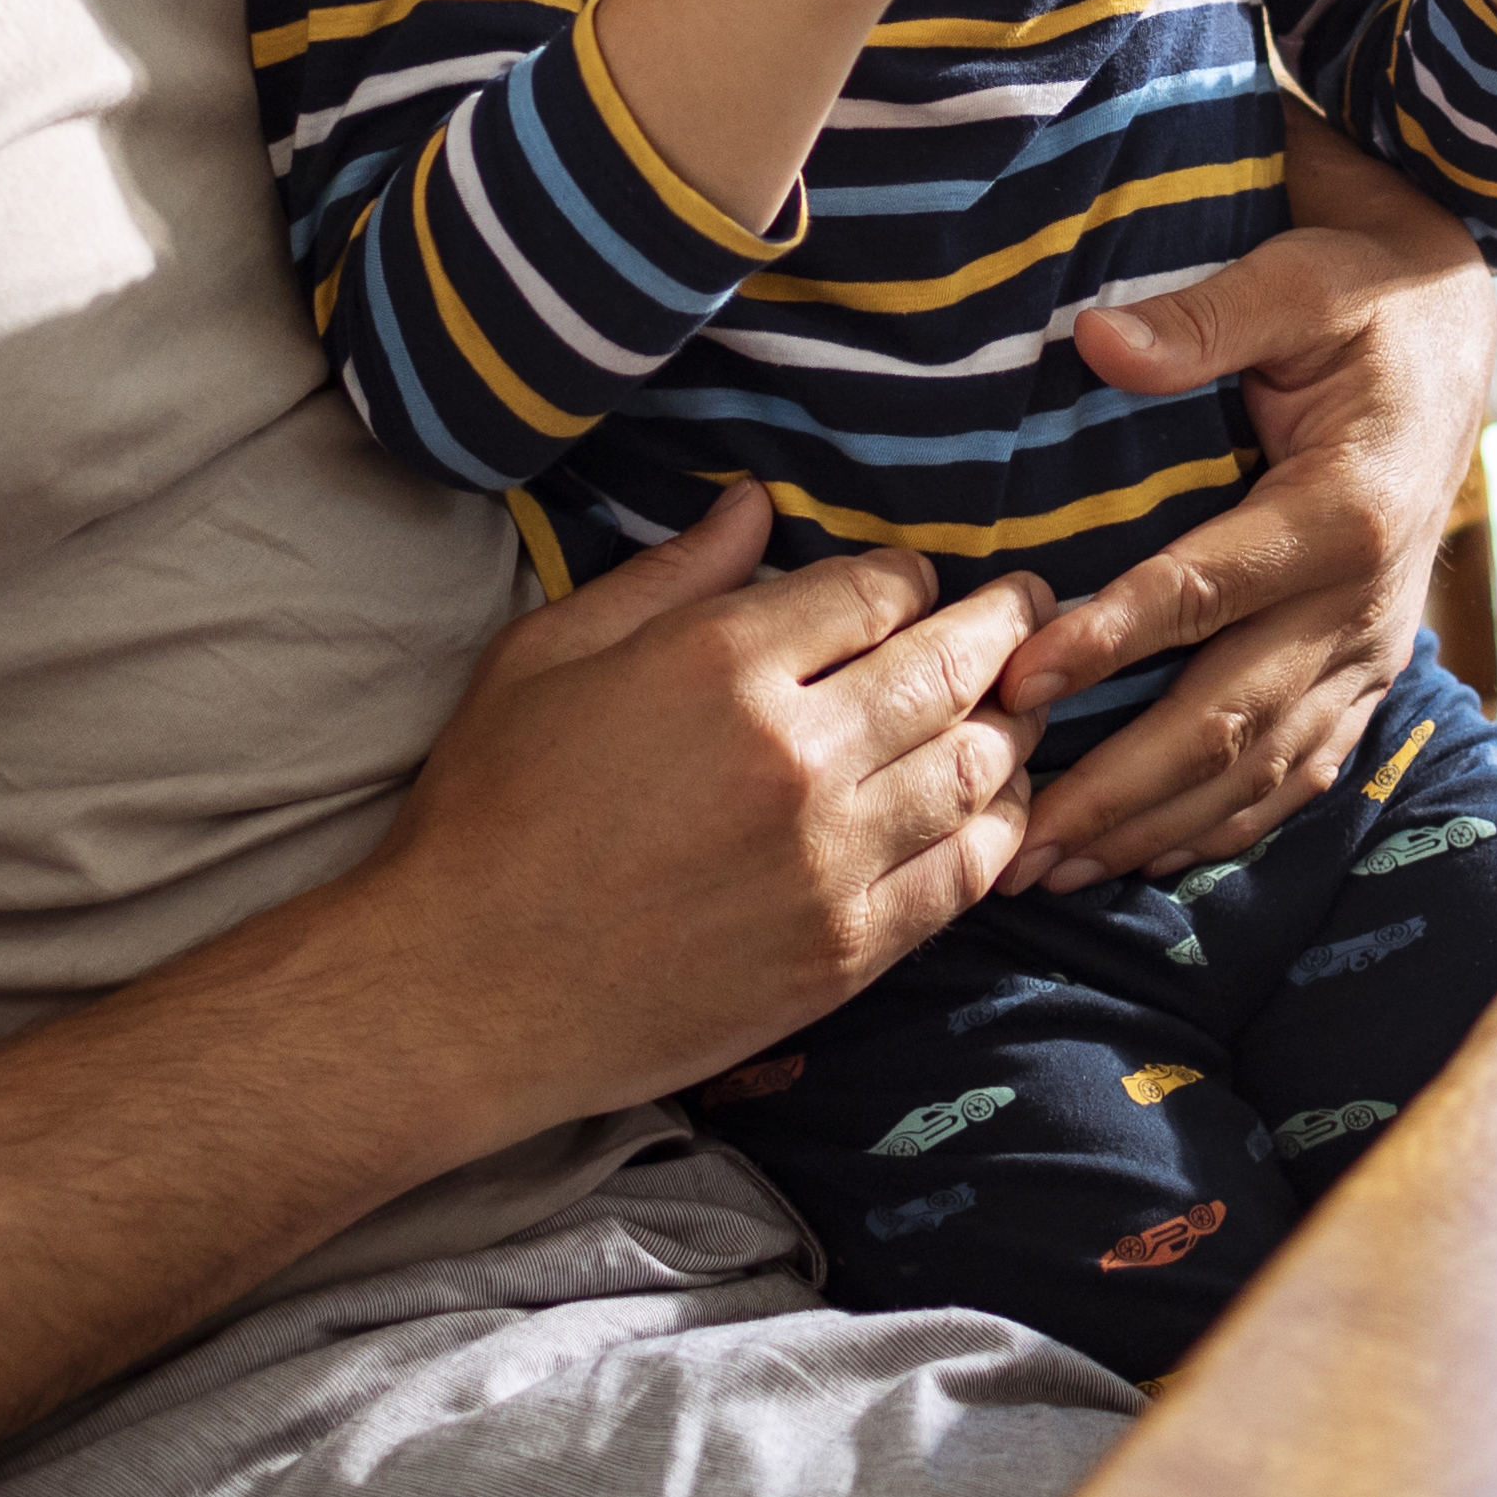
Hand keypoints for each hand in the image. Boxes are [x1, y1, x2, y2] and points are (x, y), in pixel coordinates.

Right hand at [369, 482, 1051, 1116]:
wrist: (466, 992)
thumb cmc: (490, 813)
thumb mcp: (548, 657)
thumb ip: (668, 576)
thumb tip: (755, 504)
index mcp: (723, 666)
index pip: (876, 590)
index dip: (910, 577)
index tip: (914, 583)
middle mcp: (797, 755)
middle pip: (952, 666)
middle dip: (1004, 625)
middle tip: (1031, 609)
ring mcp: (830, 859)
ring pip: (977, 766)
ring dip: (1015, 722)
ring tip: (1023, 701)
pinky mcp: (844, 951)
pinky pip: (964, 873)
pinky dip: (999, 828)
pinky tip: (999, 806)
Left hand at [991, 124, 1494, 889]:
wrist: (1455, 337)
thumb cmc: (1364, 299)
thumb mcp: (1295, 282)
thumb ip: (1202, 320)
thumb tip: (1095, 339)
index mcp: (1344, 511)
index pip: (1205, 593)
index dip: (1108, 642)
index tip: (1017, 683)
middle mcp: (1364, 601)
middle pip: (1228, 717)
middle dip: (1116, 788)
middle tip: (1013, 837)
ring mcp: (1372, 650)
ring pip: (1260, 767)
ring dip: (1154, 827)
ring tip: (1050, 871)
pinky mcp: (1370, 672)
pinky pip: (1300, 772)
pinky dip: (1225, 826)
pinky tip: (1148, 859)